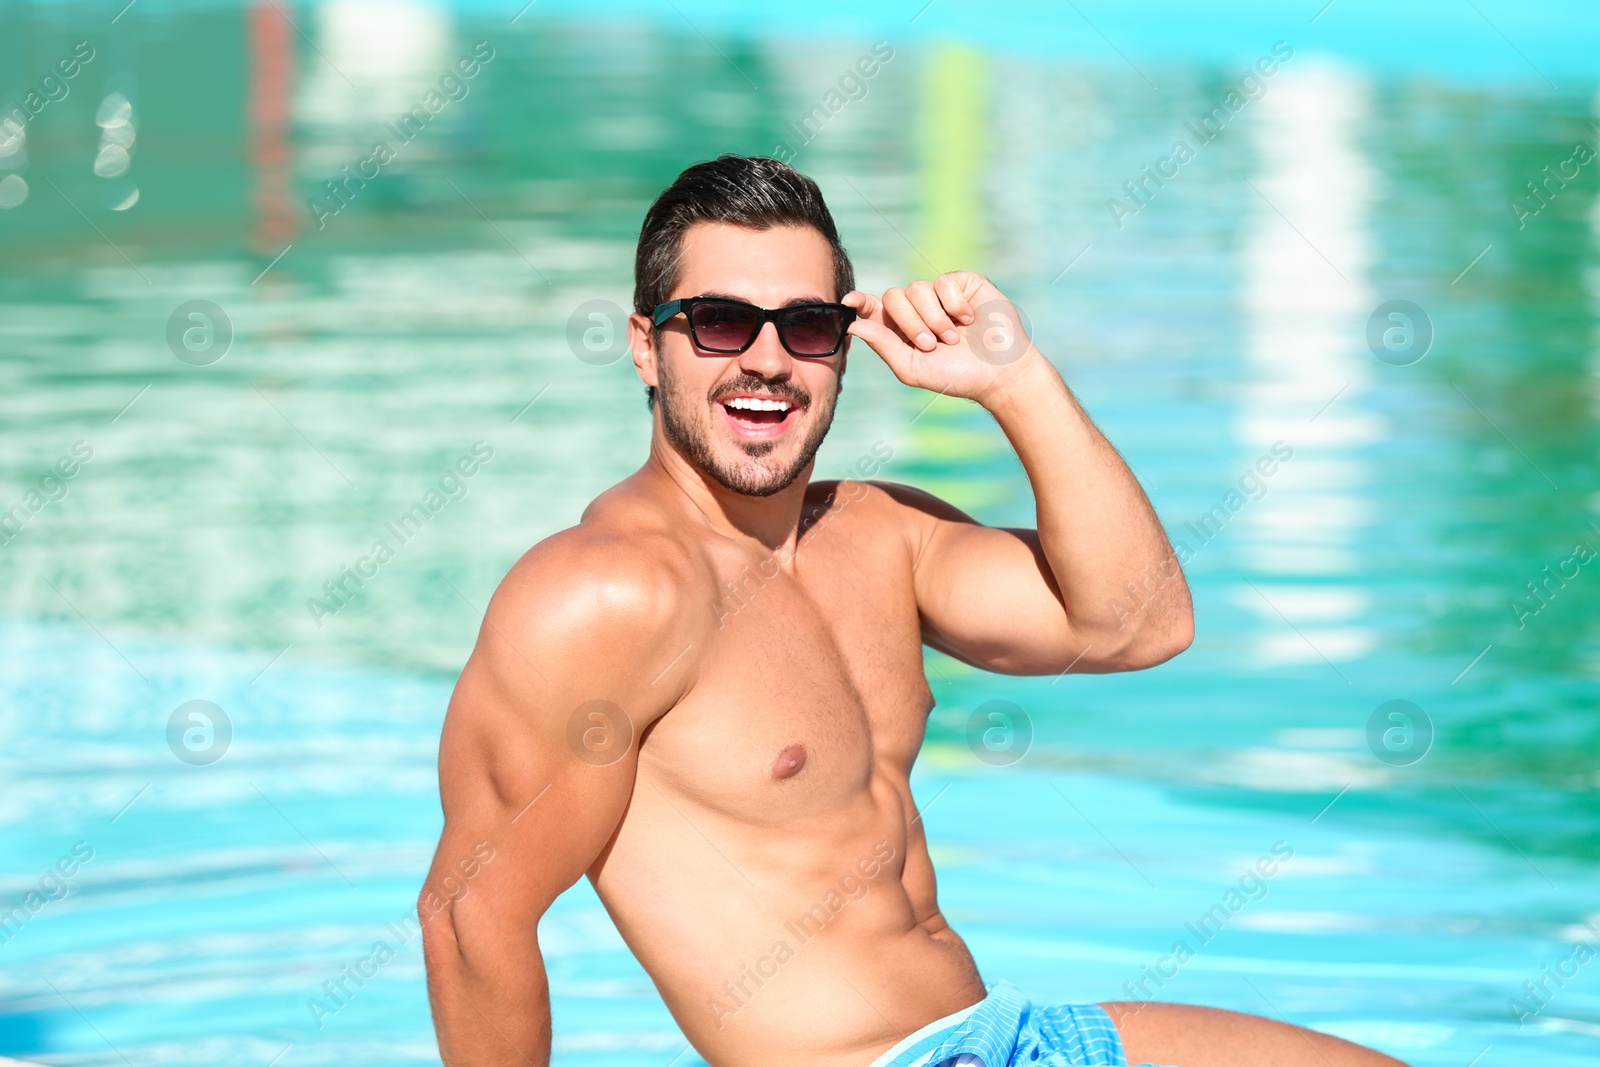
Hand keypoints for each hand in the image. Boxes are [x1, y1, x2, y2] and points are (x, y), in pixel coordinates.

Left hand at [842, 271, 1038, 403]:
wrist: (998, 372)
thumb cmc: (956, 376)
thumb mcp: (912, 368)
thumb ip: (883, 345)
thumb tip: (853, 326)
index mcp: (901, 329)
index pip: (874, 308)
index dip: (860, 301)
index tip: (849, 301)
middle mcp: (918, 309)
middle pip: (893, 297)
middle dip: (909, 322)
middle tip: (931, 344)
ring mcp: (940, 295)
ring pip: (917, 288)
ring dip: (934, 317)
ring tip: (952, 338)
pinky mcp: (962, 284)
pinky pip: (943, 282)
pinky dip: (953, 304)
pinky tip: (968, 320)